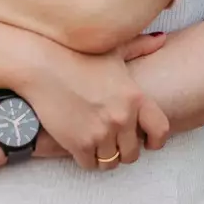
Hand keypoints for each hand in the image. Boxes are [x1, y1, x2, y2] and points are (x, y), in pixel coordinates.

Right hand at [25, 34, 169, 172]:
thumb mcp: (114, 49)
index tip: (149, 142)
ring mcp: (101, 132)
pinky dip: (87, 158)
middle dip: (125, 149)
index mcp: (135, 97)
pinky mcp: (79, 144)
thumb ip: (140, 47)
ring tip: (98, 144)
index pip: (160, 130)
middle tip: (115, 141)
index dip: (156, 140)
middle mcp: (122, 118)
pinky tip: (81, 145)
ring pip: (112, 162)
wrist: (42, 65)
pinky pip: (90, 164)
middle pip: (133, 153)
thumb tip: (161, 39)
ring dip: (106, 156)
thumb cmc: (78, 54)